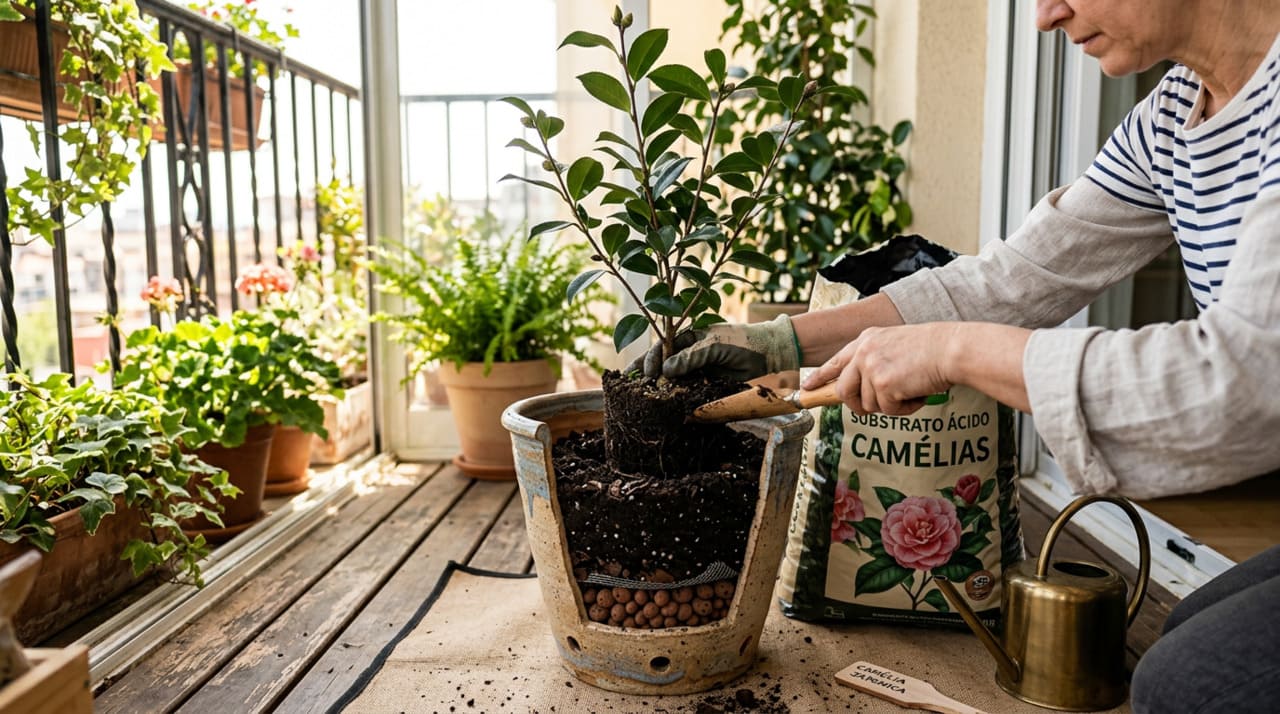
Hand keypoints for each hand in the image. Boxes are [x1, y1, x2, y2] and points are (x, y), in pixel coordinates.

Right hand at [625, 314, 801, 379]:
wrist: (767, 352)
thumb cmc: (741, 341)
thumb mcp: (714, 346)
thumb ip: (691, 357)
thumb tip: (666, 370)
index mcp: (689, 336)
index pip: (663, 345)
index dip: (652, 358)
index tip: (649, 373)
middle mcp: (689, 350)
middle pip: (662, 360)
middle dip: (647, 370)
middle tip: (631, 382)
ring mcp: (696, 365)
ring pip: (672, 375)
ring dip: (658, 383)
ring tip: (640, 393)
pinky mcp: (705, 379)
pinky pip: (686, 385)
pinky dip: (674, 392)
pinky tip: (663, 398)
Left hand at [801, 323, 956, 414]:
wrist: (950, 349)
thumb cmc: (931, 350)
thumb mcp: (895, 346)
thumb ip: (874, 361)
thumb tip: (862, 391)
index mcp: (865, 340)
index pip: (835, 361)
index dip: (820, 377)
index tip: (807, 387)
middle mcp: (863, 352)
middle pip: (844, 391)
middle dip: (858, 405)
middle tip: (876, 406)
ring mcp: (871, 367)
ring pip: (868, 404)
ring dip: (891, 405)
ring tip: (910, 389)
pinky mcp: (883, 384)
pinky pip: (887, 411)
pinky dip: (904, 409)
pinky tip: (916, 393)